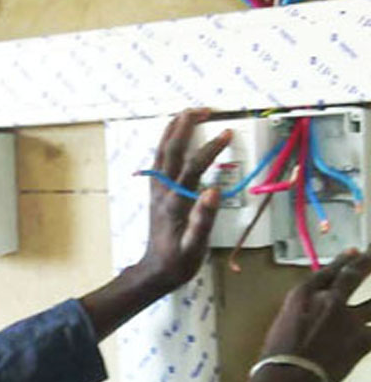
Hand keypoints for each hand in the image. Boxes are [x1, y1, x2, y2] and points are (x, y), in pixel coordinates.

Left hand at [138, 109, 230, 290]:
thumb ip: (204, 219)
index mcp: (175, 202)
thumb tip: (214, 191)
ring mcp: (156, 190)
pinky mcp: (156, 193)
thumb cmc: (178, 262)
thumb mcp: (195, 246)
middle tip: (204, 109)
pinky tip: (175, 136)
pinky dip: (167, 142)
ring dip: (174, 129)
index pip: (193, 167)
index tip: (227, 133)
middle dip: (186, 126)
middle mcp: (162, 192)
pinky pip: (159, 160)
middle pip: (171, 150)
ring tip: (188, 113)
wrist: (155, 271)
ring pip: (161, 152)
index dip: (211, 148)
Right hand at [257, 248, 370, 381]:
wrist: (288, 375)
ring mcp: (348, 319)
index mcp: (304, 294)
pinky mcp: (362, 340)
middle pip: (352, 277)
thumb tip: (315, 312)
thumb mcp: (283, 323)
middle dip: (366, 264)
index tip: (354, 252)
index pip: (328, 272)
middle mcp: (328, 300)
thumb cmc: (277, 354)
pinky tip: (370, 336)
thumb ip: (303, 312)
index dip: (343, 261)